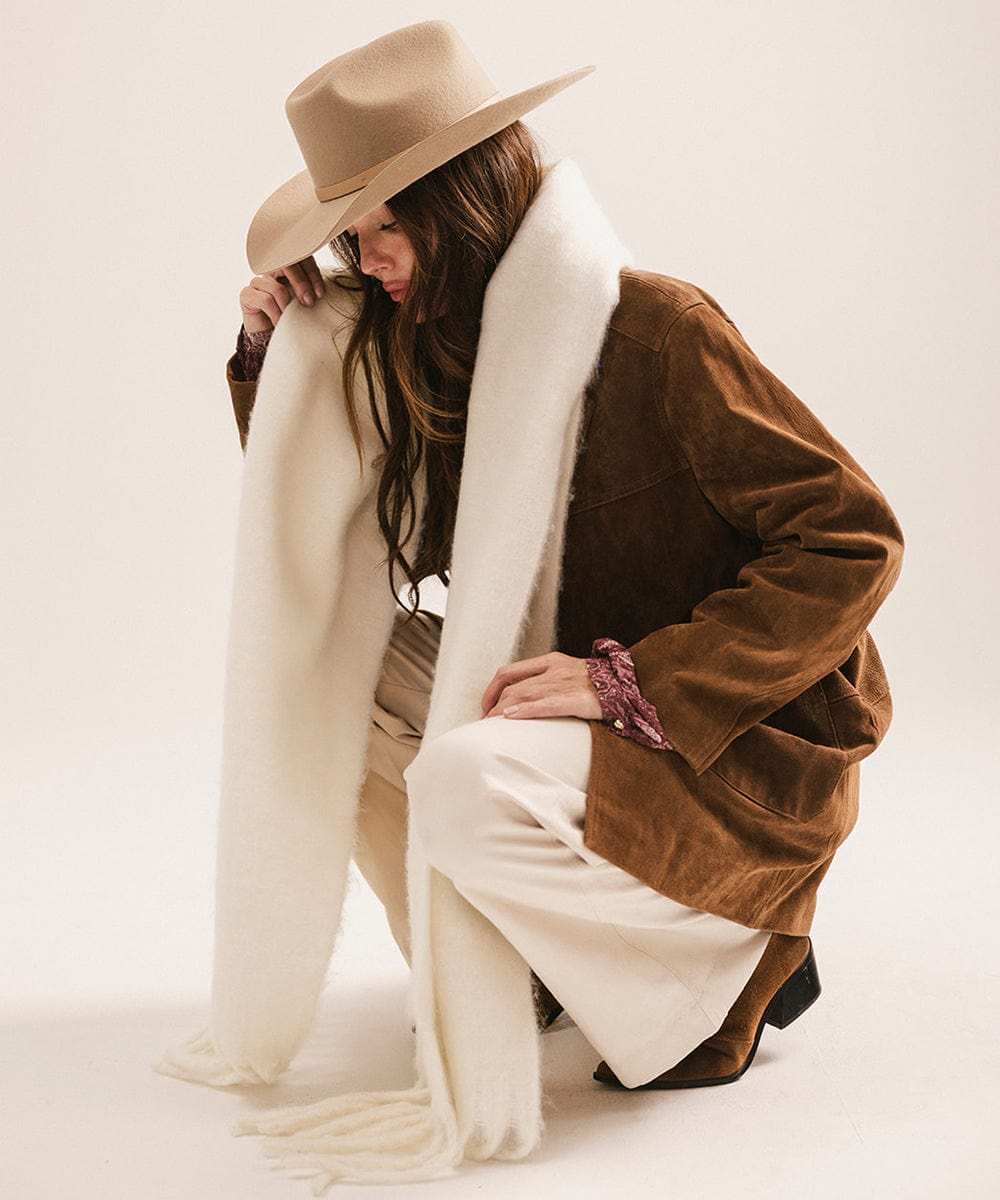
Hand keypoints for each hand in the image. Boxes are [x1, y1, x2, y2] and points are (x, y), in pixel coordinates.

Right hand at [239, 256, 324, 332]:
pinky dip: (276, 313)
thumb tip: (322, 288)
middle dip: (301, 283)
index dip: (312, 273)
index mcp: (287, 270)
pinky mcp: (247, 295)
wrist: (271, 339)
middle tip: (309, 302)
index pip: (300, 259)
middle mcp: (271, 272)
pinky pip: (265, 299)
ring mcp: (258, 283)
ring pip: (277, 288)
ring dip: (287, 306)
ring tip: (290, 319)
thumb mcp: (304, 303)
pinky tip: (279, 323)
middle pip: (286, 265)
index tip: (321, 293)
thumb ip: (311, 290)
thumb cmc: (291, 320)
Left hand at [480, 652, 602, 721]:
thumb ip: (549, 681)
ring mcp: (565, 684)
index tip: (486, 707)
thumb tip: (524, 701)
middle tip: (485, 723)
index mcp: (550, 661)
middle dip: (492, 705)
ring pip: (523, 695)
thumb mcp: (570, 673)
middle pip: (511, 686)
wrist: (631, 684)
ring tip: (490, 726)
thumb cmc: (600, 684)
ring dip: (501, 711)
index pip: (508, 672)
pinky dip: (525, 711)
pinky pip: (545, 705)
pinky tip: (511, 718)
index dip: (492, 690)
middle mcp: (554, 670)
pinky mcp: (577, 700)